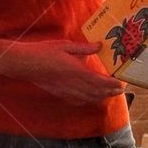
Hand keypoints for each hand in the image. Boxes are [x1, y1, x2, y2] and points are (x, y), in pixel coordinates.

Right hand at [10, 40, 124, 105]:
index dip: (113, 84)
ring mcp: (67, 92)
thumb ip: (84, 48)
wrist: (25, 64)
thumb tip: (99, 46)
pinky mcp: (61, 94)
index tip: (123, 83)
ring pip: (90, 99)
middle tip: (122, 89)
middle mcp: (74, 85)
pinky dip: (89, 100)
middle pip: (98, 93)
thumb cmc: (44, 52)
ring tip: (111, 93)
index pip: (100, 82)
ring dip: (102, 97)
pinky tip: (91, 97)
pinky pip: (79, 101)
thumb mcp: (65, 46)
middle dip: (111, 92)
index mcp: (77, 71)